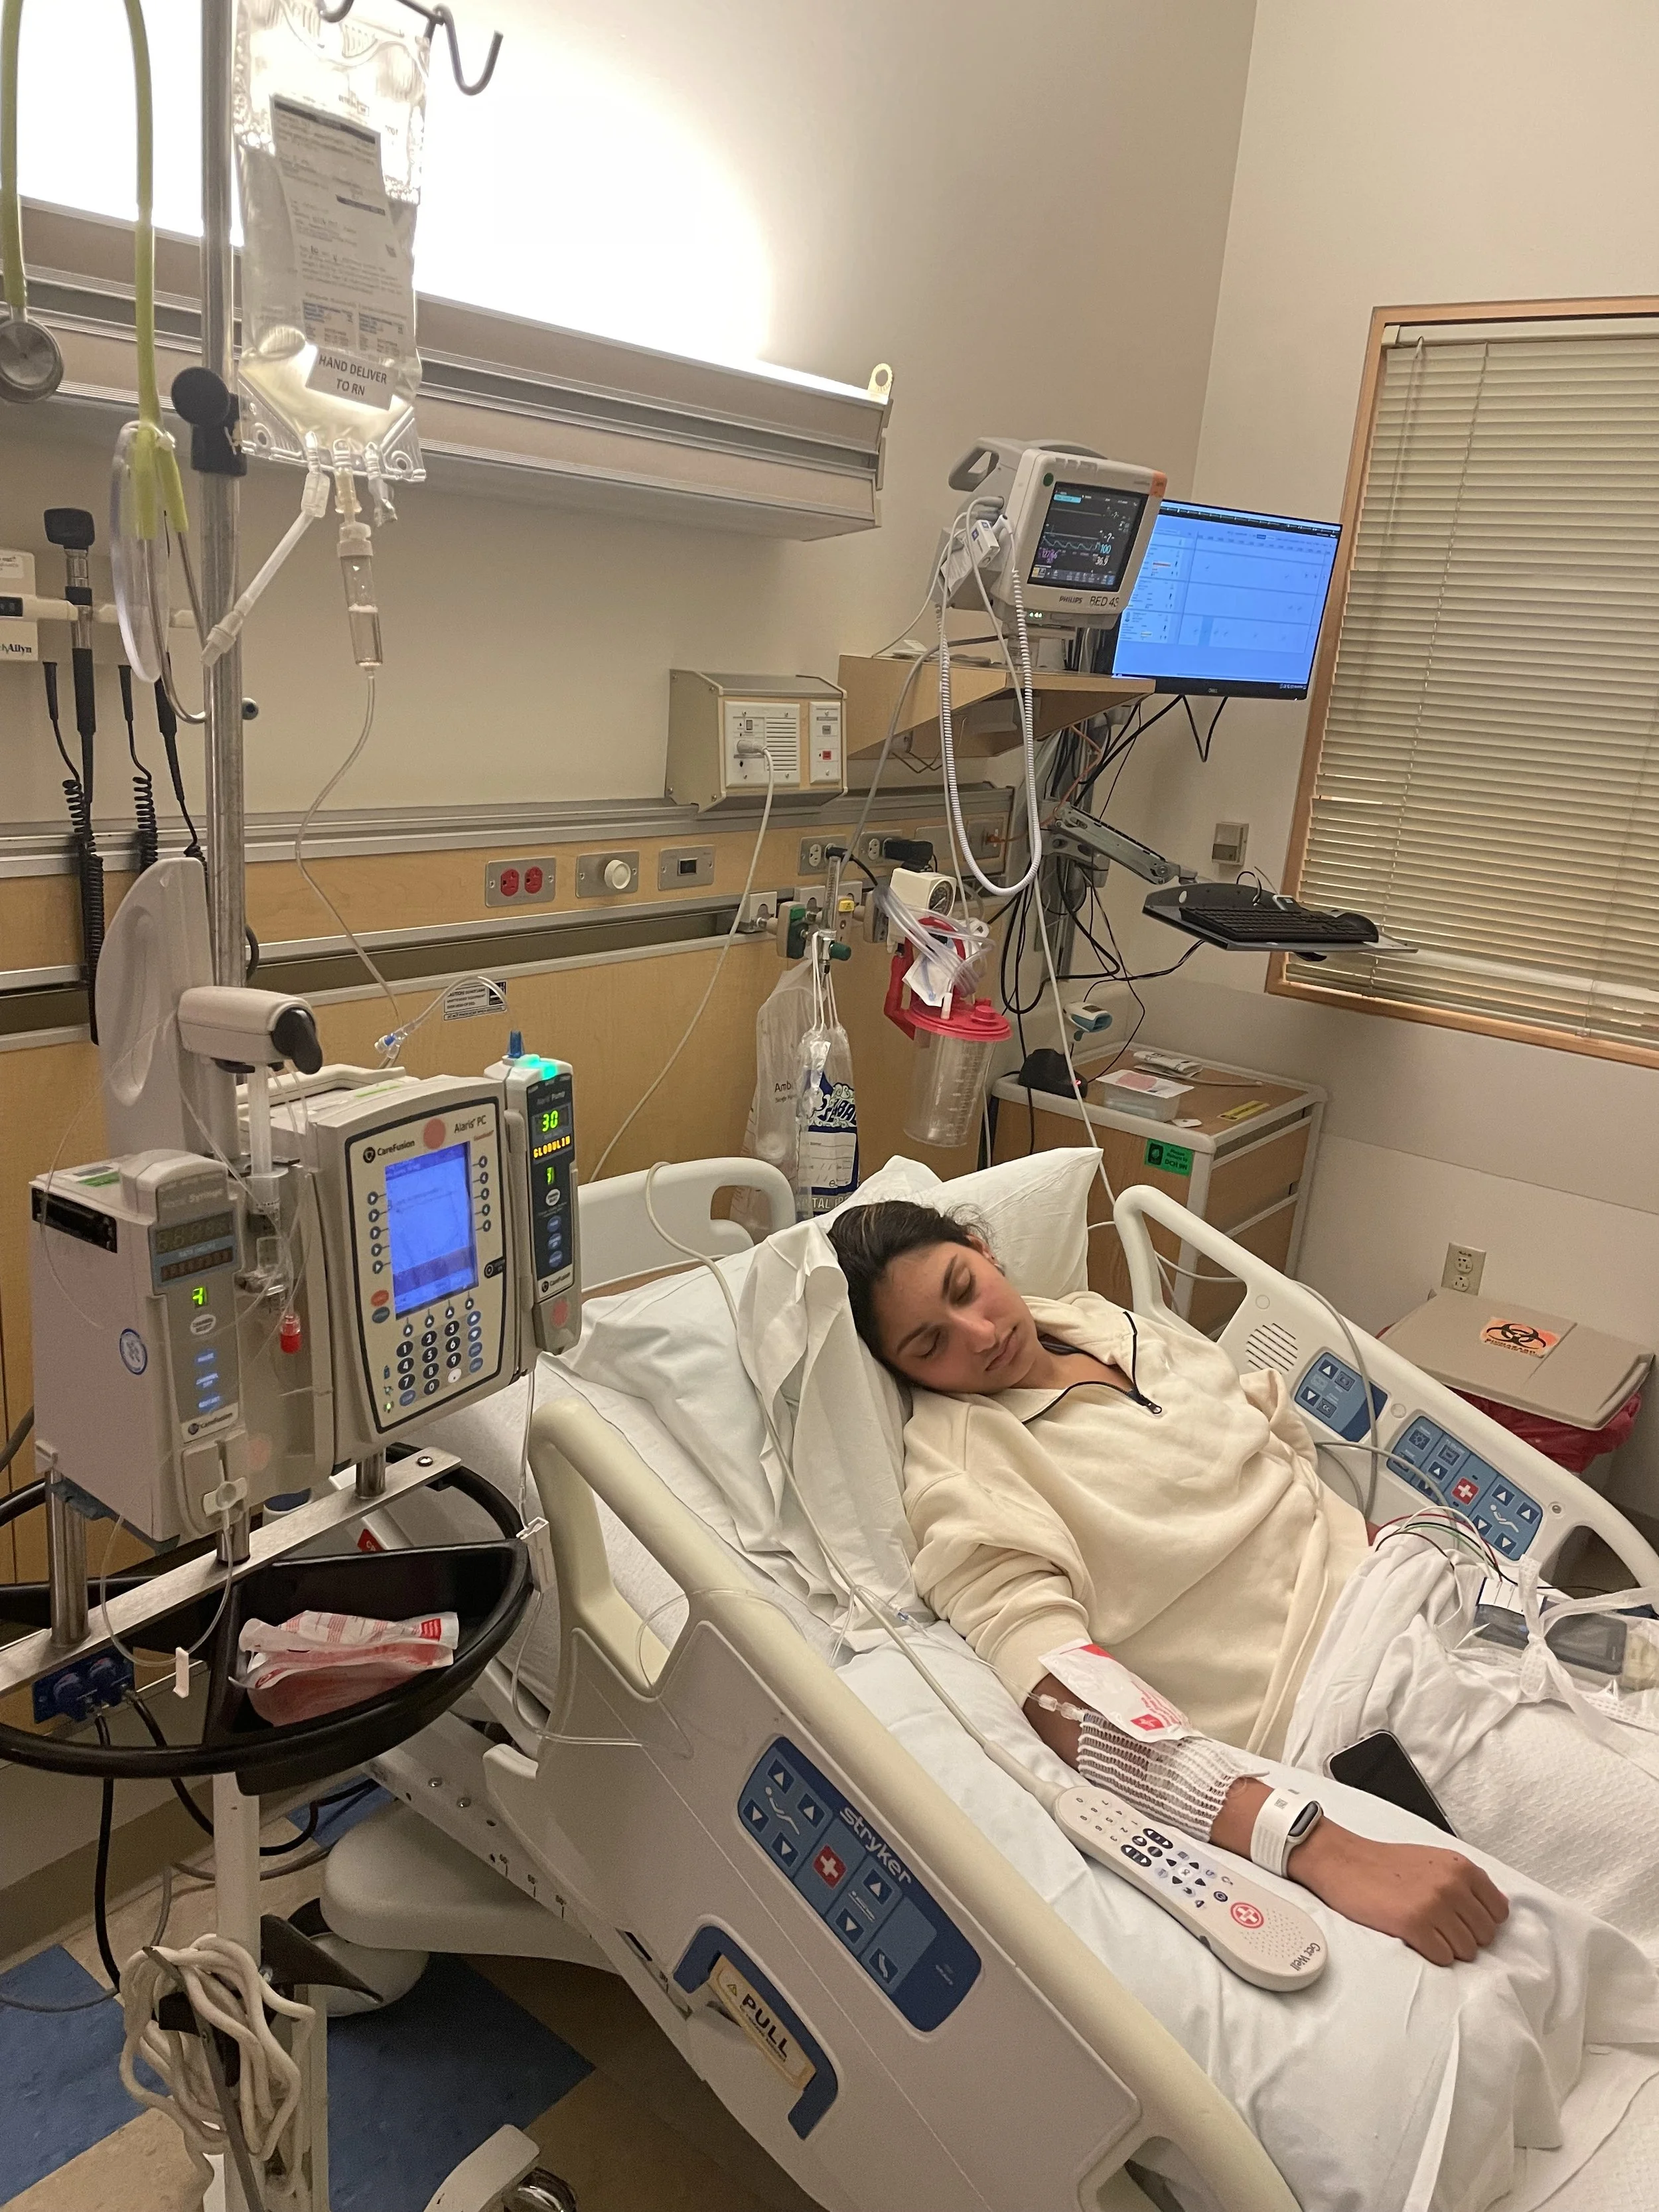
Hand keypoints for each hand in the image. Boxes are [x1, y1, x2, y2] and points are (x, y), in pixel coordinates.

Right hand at [1289, 1822, 1509, 1964]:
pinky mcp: (1415, 1926)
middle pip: (1485, 1935)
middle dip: (1465, 1936)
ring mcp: (1435, 1906)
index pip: (1499, 1912)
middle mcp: (1452, 1885)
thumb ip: (1465, 1881)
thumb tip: (1493, 1911)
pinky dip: (1431, 1954)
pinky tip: (1415, 1938)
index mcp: (1460, 1867)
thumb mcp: (1434, 1860)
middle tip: (1439, 1927)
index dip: (1481, 1921)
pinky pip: (1443, 1958)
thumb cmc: (1385, 1863)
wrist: (1343, 1861)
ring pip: (1467, 1951)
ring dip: (1448, 1947)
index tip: (1464, 1920)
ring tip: (1425, 1931)